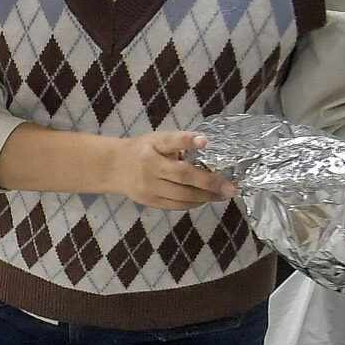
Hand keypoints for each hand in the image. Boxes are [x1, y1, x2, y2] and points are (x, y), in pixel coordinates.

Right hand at [108, 129, 235, 210]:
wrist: (113, 168)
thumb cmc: (142, 150)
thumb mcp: (156, 140)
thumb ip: (178, 144)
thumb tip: (206, 150)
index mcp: (153, 148)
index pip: (172, 142)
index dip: (187, 141)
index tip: (205, 140)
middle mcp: (151, 168)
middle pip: (184, 177)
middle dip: (210, 183)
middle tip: (230, 188)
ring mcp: (150, 188)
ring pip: (183, 195)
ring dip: (206, 196)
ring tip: (222, 194)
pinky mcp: (150, 201)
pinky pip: (176, 205)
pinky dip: (193, 203)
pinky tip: (205, 199)